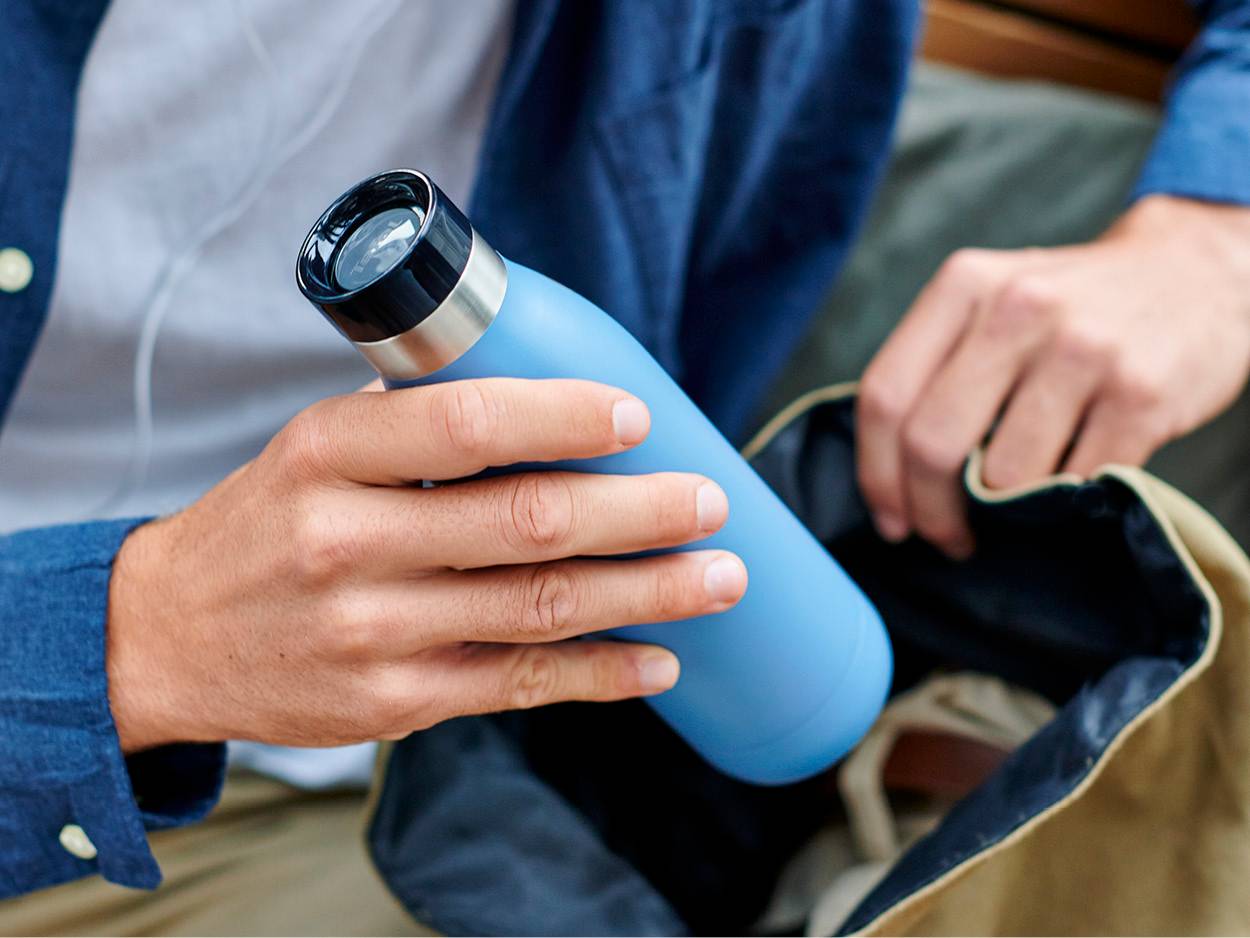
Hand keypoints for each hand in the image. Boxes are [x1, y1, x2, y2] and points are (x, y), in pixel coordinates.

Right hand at [106, 378, 746, 751]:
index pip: (466, 424)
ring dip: (648, 593)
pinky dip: (602, 674)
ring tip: (720, 576)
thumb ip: (412, 425)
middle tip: (711, 500)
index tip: (637, 416)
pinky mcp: (396, 703)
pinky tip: (661, 662)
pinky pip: (521, 684)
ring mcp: (374, 633)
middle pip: (526, 524)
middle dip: (638, 512)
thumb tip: (544, 391)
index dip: (564, 418)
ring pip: (541, 609)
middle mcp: (348, 543)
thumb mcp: (311, 448)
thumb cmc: (265, 524)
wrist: (167, 637)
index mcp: (327, 455)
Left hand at [857, 195, 1249, 558]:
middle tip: (946, 537)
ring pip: (1004, 477)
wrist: (1196, 269)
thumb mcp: (992, 301)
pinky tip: (1065, 488)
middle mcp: (1018, 308)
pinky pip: (1075, 484)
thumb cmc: (1071, 306)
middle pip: (933, 443)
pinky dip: (1062, 504)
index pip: (885, 396)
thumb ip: (936, 366)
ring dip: (1001, 514)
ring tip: (1013, 508)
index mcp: (964, 285)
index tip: (891, 520)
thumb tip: (889, 475)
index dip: (875, 474)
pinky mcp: (1141, 394)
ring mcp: (1083, 350)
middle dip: (930, 511)